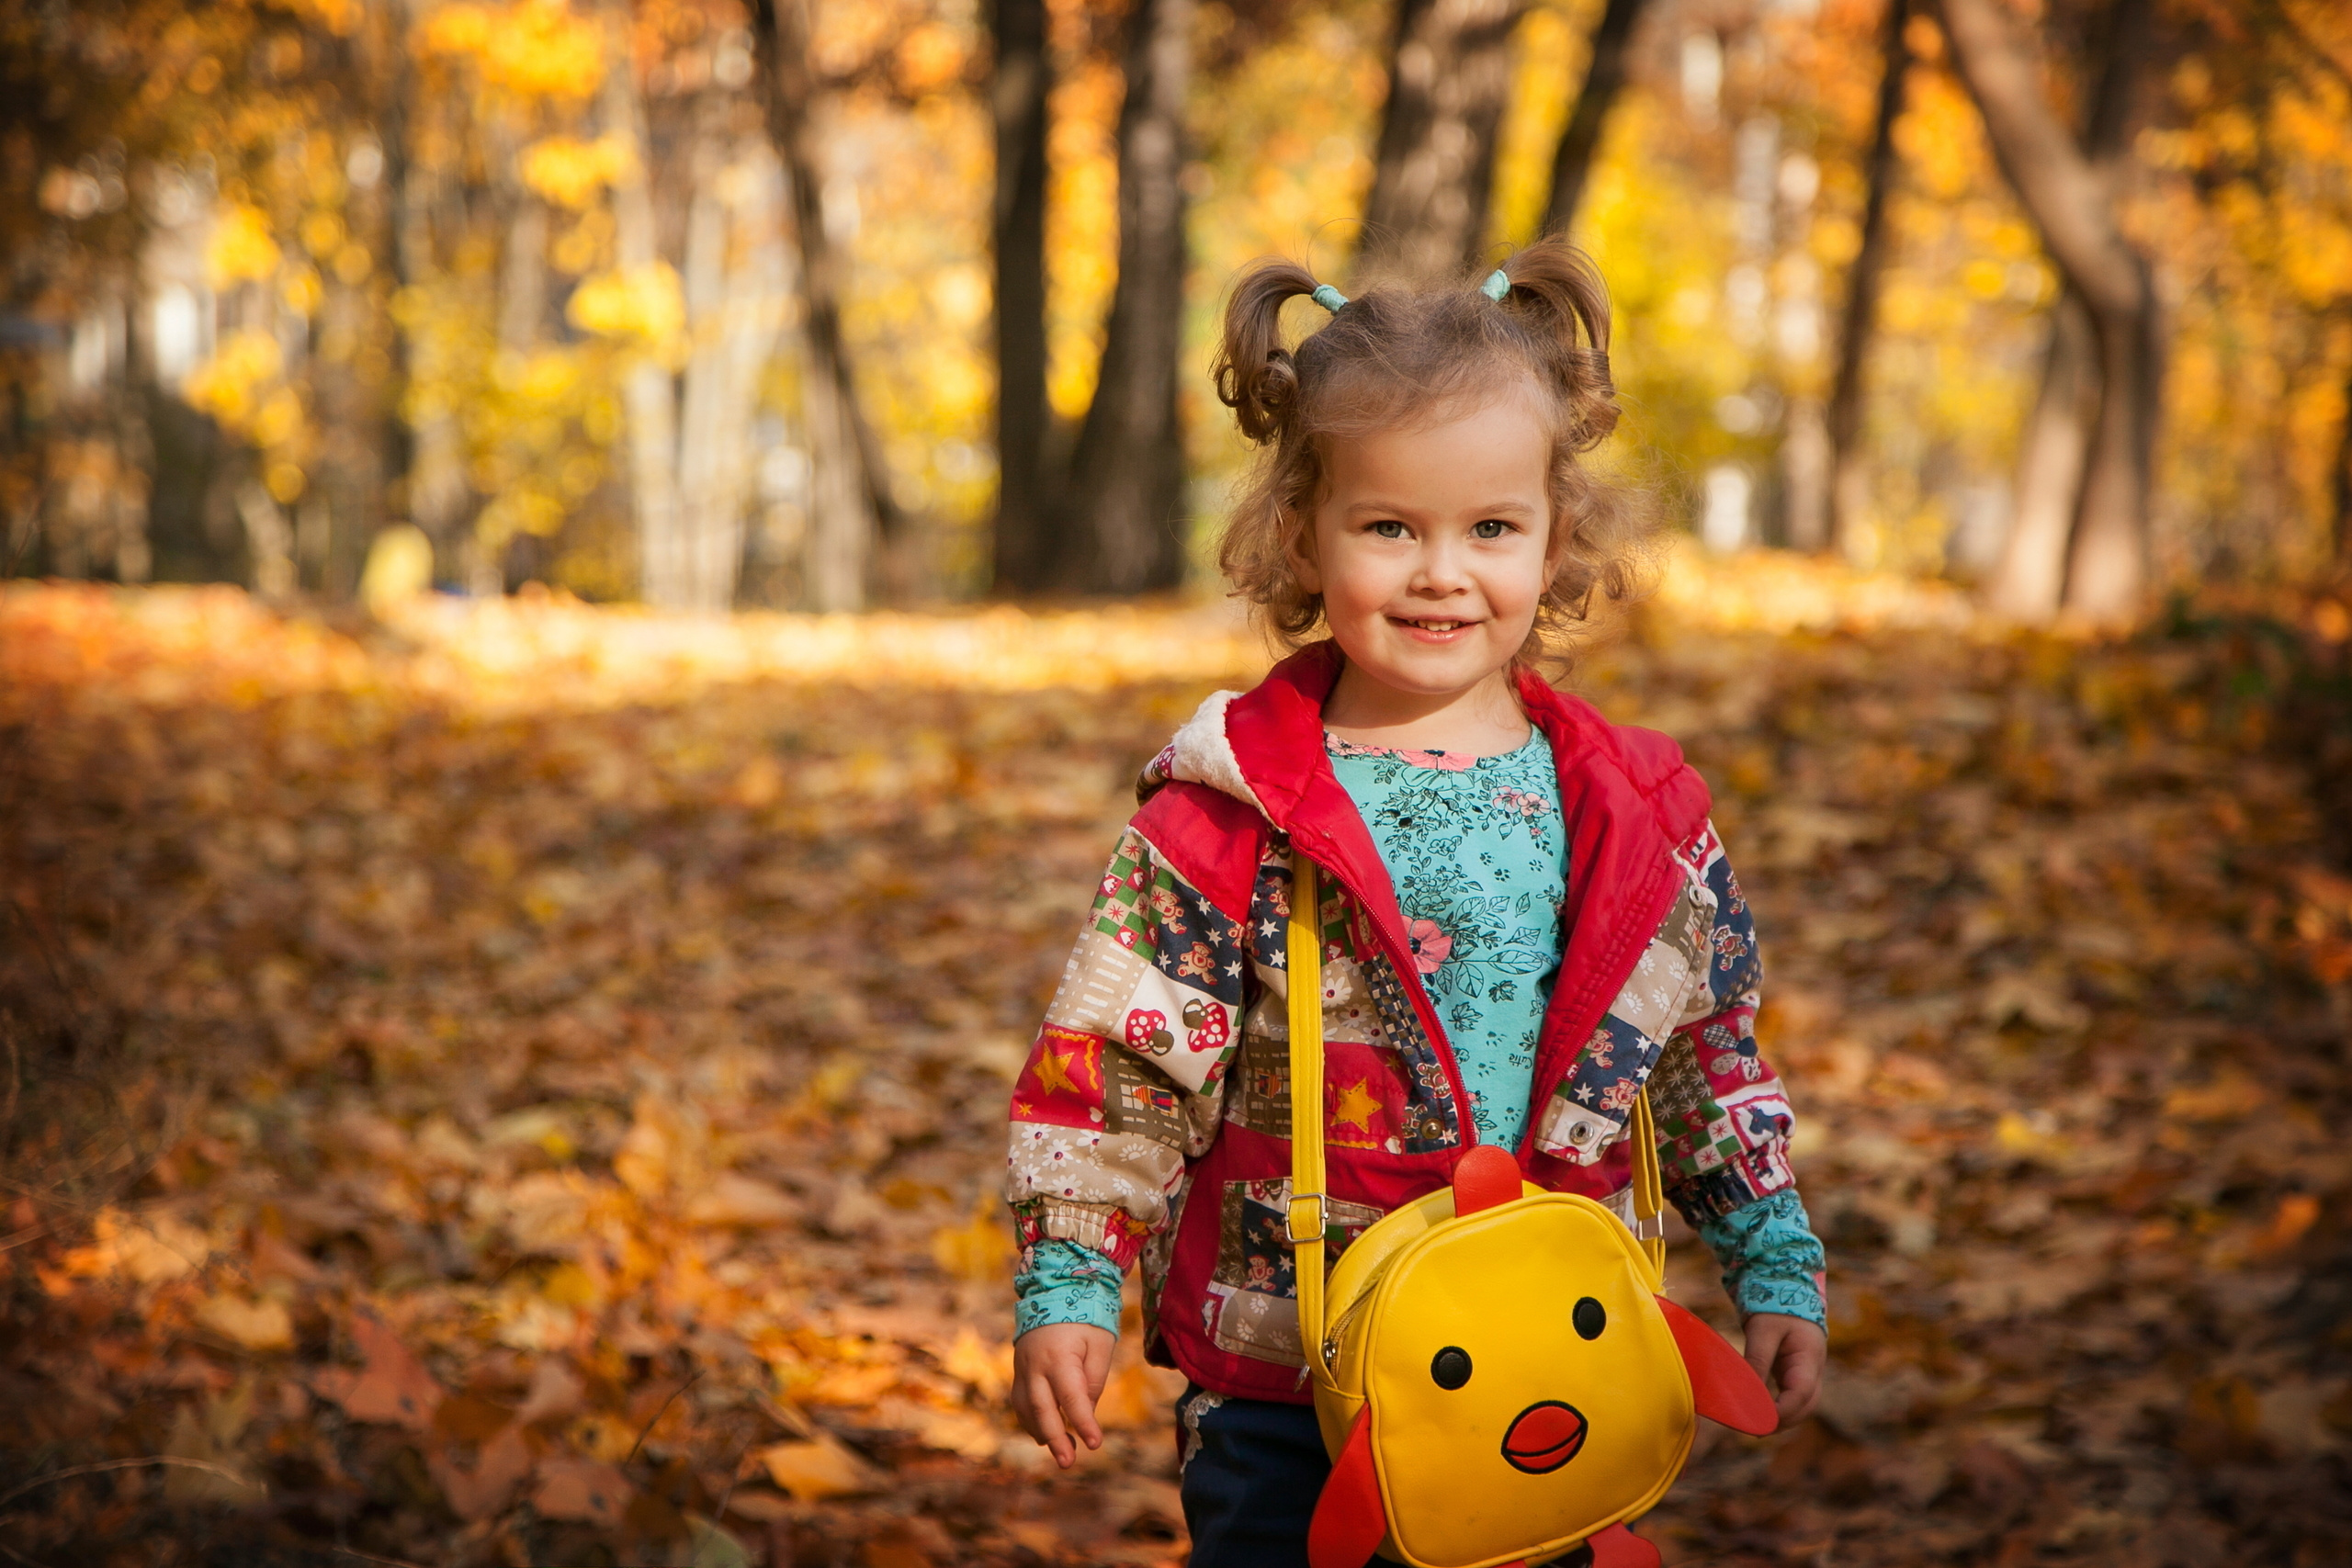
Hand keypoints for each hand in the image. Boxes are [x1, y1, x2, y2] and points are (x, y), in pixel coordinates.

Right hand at [1011, 1322, 1115, 1467]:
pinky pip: (1020, 1401)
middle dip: (1055, 1439)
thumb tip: (1085, 1413)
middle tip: (1068, 1462)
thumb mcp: (1100, 1343)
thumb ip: (1094, 1380)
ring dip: (1042, 1433)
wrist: (1053, 1291)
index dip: (1083, 1422)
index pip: (1071, 1397)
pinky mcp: (1019, 1370)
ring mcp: (1022, 1368)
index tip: (1095, 1443)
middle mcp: (1035, 1365)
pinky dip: (1030, 1420)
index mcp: (1059, 1357)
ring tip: (1061, 1452)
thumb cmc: (1084, 1318)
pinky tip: (1044, 1434)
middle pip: (1042, 1409)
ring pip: (1026, 1408)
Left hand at [1743, 1312, 1825, 1426]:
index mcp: (1809, 1358)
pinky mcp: (1796, 1375)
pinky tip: (1759, 1414)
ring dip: (1781, 1419)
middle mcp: (1814, 1371)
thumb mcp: (1762, 1331)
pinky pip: (1792, 1399)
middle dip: (1783, 1421)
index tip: (1760, 1421)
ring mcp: (1808, 1374)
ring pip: (1801, 1406)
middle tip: (1753, 1429)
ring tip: (1753, 1425)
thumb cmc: (1775, 1309)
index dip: (1783, 1411)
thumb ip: (1757, 1359)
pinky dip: (1778, 1409)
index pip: (1801, 1393)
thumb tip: (1747, 1392)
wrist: (1787, 1292)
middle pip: (1806, 1406)